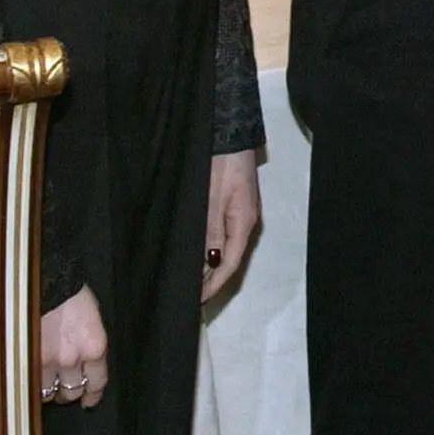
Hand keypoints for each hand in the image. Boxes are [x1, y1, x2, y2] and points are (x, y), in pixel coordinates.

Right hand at [40, 285, 109, 407]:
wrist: (45, 280)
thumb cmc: (70, 294)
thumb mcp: (92, 318)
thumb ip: (89, 343)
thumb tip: (85, 362)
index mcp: (94, 346)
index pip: (96, 382)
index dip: (92, 396)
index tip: (89, 401)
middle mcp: (72, 358)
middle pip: (72, 391)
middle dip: (69, 392)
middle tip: (63, 388)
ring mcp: (45, 361)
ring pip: (47, 393)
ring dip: (47, 391)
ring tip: (44, 384)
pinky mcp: (24, 359)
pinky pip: (28, 384)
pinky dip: (29, 386)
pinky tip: (28, 383)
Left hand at [202, 150, 259, 300]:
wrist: (229, 132)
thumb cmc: (220, 164)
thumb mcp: (210, 199)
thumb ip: (210, 232)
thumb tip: (210, 264)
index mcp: (244, 222)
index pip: (229, 264)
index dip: (213, 285)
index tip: (195, 301)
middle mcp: (245, 221)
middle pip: (229, 258)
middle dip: (210, 280)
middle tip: (187, 296)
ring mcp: (240, 212)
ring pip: (225, 247)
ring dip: (209, 265)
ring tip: (188, 280)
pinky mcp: (233, 204)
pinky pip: (222, 235)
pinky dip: (209, 249)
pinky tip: (196, 253)